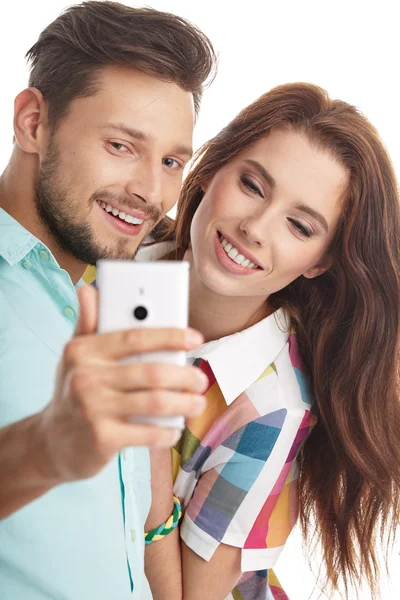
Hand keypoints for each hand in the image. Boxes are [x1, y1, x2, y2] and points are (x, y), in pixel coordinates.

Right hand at [34, 285, 206, 483]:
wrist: (51, 443)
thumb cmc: (74, 391)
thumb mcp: (76, 357)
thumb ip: (89, 323)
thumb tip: (88, 289)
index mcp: (81, 351)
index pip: (134, 337)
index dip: (170, 335)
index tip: (195, 338)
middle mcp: (84, 377)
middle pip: (152, 372)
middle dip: (185, 376)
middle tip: (201, 380)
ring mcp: (92, 409)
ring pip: (155, 402)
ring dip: (185, 404)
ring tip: (197, 404)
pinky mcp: (102, 439)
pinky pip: (148, 432)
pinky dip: (168, 431)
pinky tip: (175, 428)